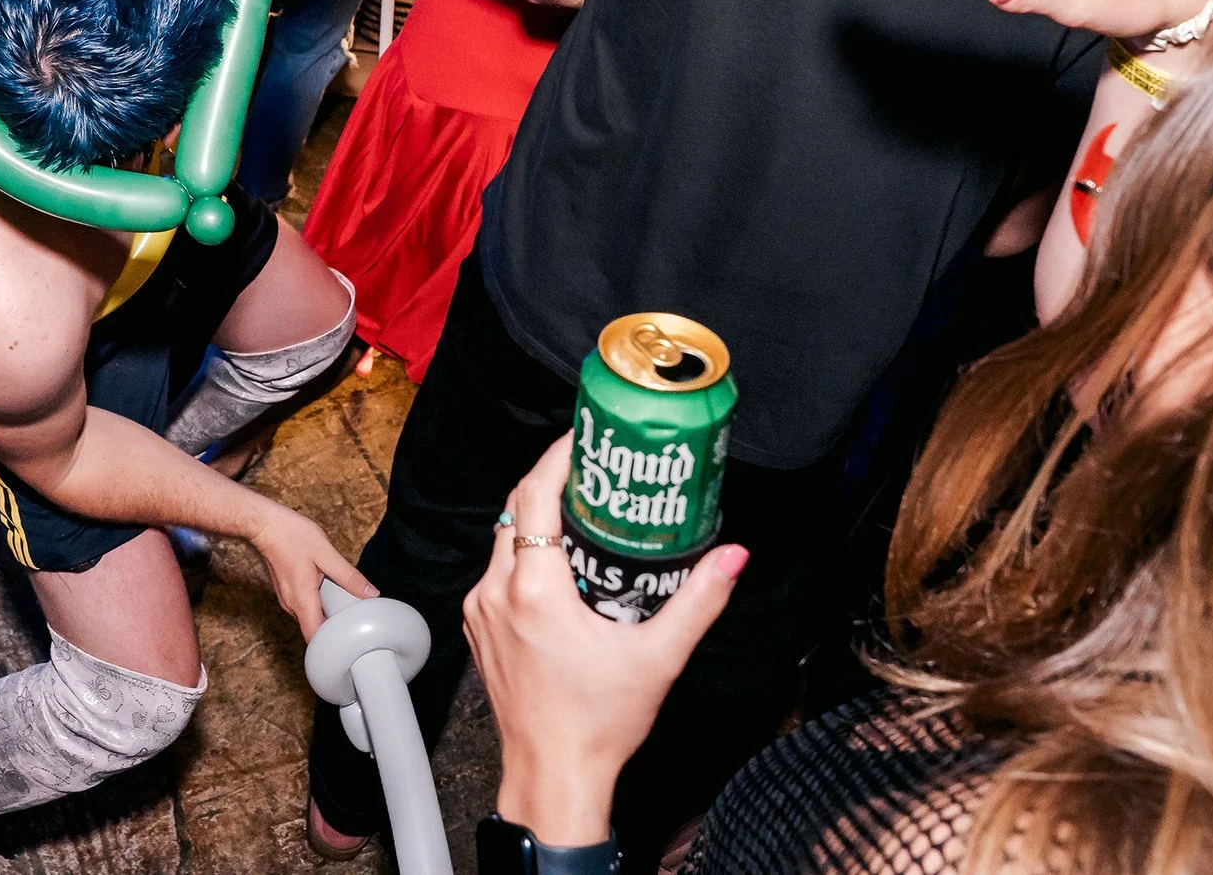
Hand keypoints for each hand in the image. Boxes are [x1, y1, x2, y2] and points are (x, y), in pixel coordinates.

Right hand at [248, 501, 376, 640]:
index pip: (315, 638)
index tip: (348, 642)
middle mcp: (291, 605)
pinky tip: (325, 587)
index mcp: (302, 601)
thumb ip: (349, 577)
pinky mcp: (285, 591)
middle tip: (353, 617)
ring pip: (308, 617)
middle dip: (333, 627)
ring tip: (341, 600)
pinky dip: (316, 602)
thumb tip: (370, 593)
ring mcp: (285, 599)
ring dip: (324, 612)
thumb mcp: (326, 554)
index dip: (331, 646)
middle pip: (314, 629)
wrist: (264, 525)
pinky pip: (303, 605)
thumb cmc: (291, 535)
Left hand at [464, 438, 742, 844]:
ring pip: (503, 539)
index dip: (558, 457)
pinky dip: (524, 552)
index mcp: (534, 590)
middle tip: (595, 465)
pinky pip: (497, 571)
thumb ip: (698, 601)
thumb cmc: (598, 725)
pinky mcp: (480, 627)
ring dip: (537, 517)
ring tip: (584, 506)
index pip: (533, 496)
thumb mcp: (658, 658)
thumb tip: (732, 557)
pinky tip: (560, 558)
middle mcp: (496, 592)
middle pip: (515, 510)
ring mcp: (482, 610)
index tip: (584, 436)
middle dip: (553, 481)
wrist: (553, 775)